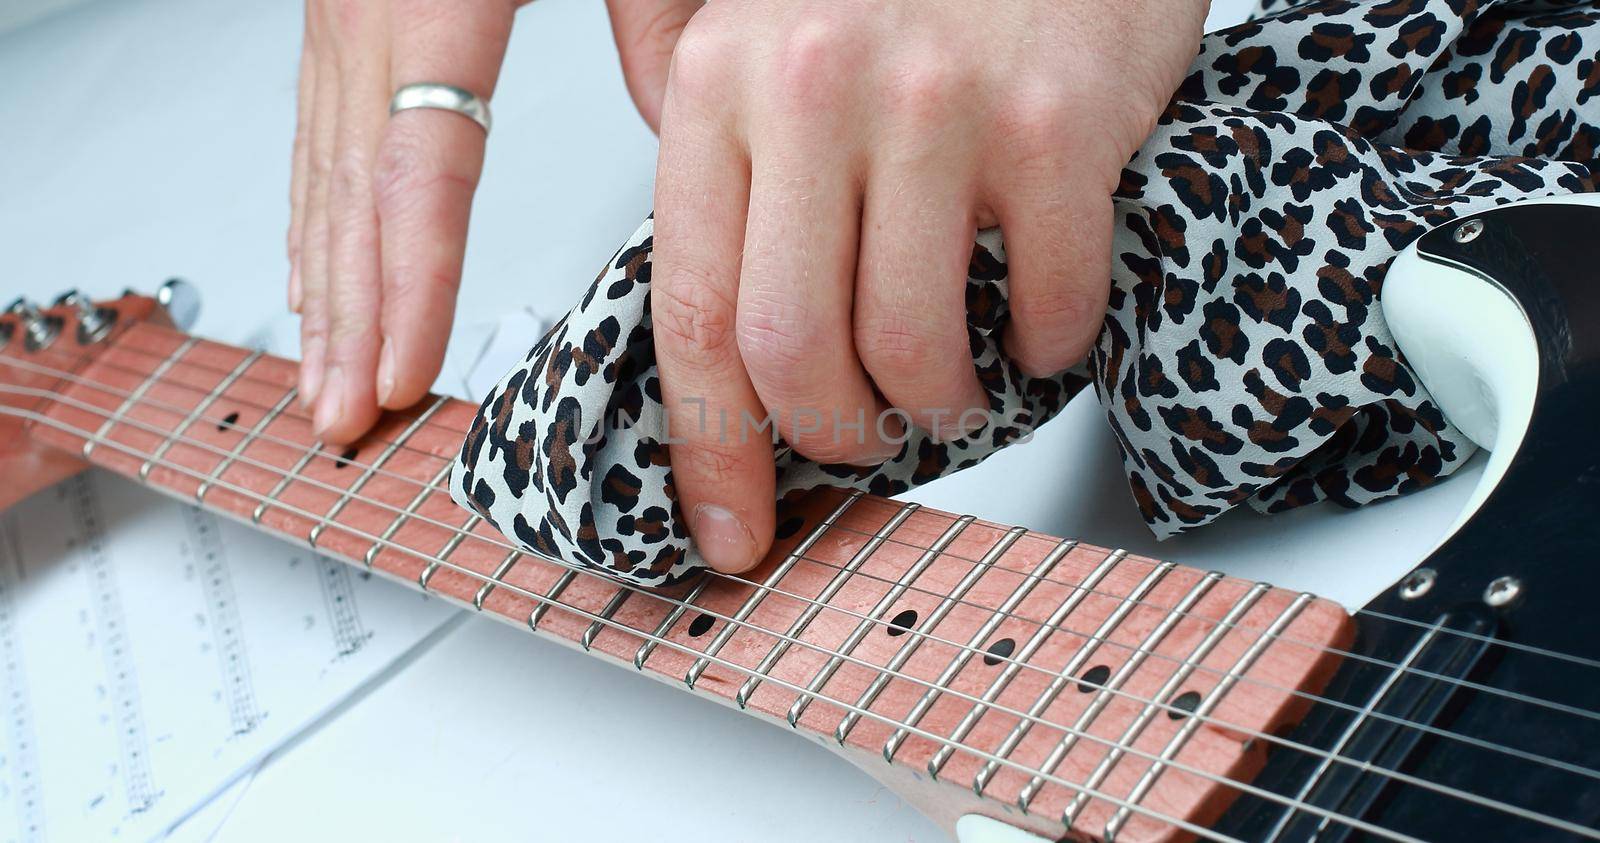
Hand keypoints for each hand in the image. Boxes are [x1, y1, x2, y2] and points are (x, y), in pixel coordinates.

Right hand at [287, 0, 700, 443]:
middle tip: (348, 417)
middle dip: (351, 324)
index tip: (403, 375)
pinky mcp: (338, 23)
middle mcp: (368, 15)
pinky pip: (317, 140)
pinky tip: (314, 285)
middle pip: (356, 199)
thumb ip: (655, 20)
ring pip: (326, 181)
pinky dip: (315, 226)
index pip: (421, 171)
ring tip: (330, 383)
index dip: (412, 285)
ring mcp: (341, 21)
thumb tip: (679, 118)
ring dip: (327, 295)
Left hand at [649, 0, 1207, 570]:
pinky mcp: (1058, 123)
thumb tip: (710, 318)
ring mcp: (939, 105)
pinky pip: (1046, 306)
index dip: (708, 450)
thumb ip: (723, 156)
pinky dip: (1047, 348)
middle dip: (834, 437)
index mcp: (722, 80)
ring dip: (941, 404)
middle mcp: (814, 85)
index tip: (728, 529)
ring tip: (954, 382)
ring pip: (912, 348)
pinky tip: (1040, 318)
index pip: (691, 310)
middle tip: (865, 436)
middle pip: (791, 352)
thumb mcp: (774, 34)